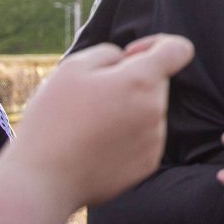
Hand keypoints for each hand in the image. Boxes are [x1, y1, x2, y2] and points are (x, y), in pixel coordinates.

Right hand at [13, 34, 193, 209]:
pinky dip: (125, 136)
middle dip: (131, 81)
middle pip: (155, 83)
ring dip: (127, 110)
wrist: (44, 180)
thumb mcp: (73, 68)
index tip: (130, 55)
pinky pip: (144, 138)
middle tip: (91, 97)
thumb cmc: (54, 119)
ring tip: (89, 125)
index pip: (179, 49)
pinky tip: (95, 147)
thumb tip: (129, 59)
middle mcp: (157, 109)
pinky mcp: (149, 163)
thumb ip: (110, 52)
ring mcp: (156, 139)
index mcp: (142, 81)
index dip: (158, 44)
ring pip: (148, 111)